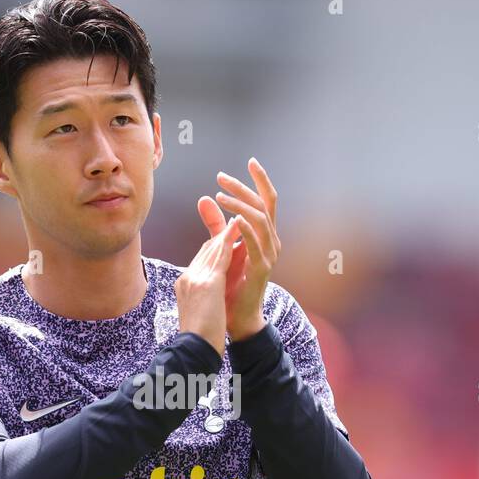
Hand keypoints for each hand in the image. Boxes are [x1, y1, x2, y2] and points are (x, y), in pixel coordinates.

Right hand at [175, 215, 243, 357]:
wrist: (195, 350)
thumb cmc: (199, 339)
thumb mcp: (198, 313)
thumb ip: (202, 299)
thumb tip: (210, 297)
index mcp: (184, 285)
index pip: (200, 260)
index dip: (214, 248)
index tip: (226, 240)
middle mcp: (187, 278)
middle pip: (206, 251)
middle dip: (220, 236)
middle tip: (235, 221)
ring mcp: (196, 278)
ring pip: (213, 249)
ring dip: (227, 233)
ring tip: (239, 219)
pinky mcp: (207, 283)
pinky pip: (221, 255)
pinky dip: (230, 240)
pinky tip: (239, 230)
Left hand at [199, 156, 279, 340]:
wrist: (237, 317)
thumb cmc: (231, 283)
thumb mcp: (222, 247)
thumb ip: (216, 224)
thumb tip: (205, 197)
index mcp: (266, 234)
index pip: (266, 200)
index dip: (260, 180)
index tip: (250, 161)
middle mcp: (272, 241)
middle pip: (264, 205)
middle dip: (245, 187)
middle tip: (222, 177)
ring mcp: (270, 254)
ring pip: (261, 220)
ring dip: (240, 205)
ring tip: (220, 196)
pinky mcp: (263, 268)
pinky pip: (257, 244)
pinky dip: (247, 229)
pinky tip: (234, 219)